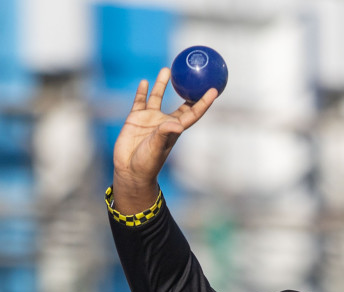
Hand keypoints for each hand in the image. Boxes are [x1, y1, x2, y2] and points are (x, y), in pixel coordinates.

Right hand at [111, 67, 217, 213]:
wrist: (129, 169)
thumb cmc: (147, 163)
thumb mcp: (157, 148)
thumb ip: (165, 134)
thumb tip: (177, 124)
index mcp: (175, 129)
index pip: (193, 112)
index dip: (204, 102)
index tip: (214, 89)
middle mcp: (164, 122)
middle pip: (179, 102)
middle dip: (186, 90)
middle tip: (192, 73)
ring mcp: (150, 119)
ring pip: (158, 96)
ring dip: (162, 83)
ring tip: (167, 69)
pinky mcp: (135, 118)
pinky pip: (140, 101)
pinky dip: (143, 91)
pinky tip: (144, 81)